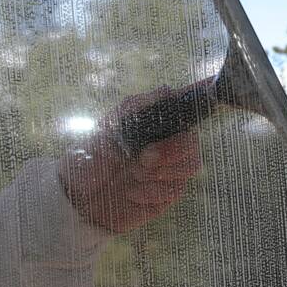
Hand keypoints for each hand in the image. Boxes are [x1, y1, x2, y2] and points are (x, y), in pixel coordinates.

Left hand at [59, 87, 201, 233]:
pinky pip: (175, 189)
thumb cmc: (88, 159)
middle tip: (145, 157)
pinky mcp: (168, 194)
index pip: (185, 106)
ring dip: (161, 170)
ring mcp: (170, 170)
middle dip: (172, 149)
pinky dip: (151, 190)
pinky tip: (131, 192)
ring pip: (191, 165)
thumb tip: (167, 90)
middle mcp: (167, 144)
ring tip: (134, 174)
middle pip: (193, 140)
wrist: (76, 201)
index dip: (202, 95)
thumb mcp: (106, 128)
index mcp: (154, 123)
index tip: (210, 86)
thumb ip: (137, 109)